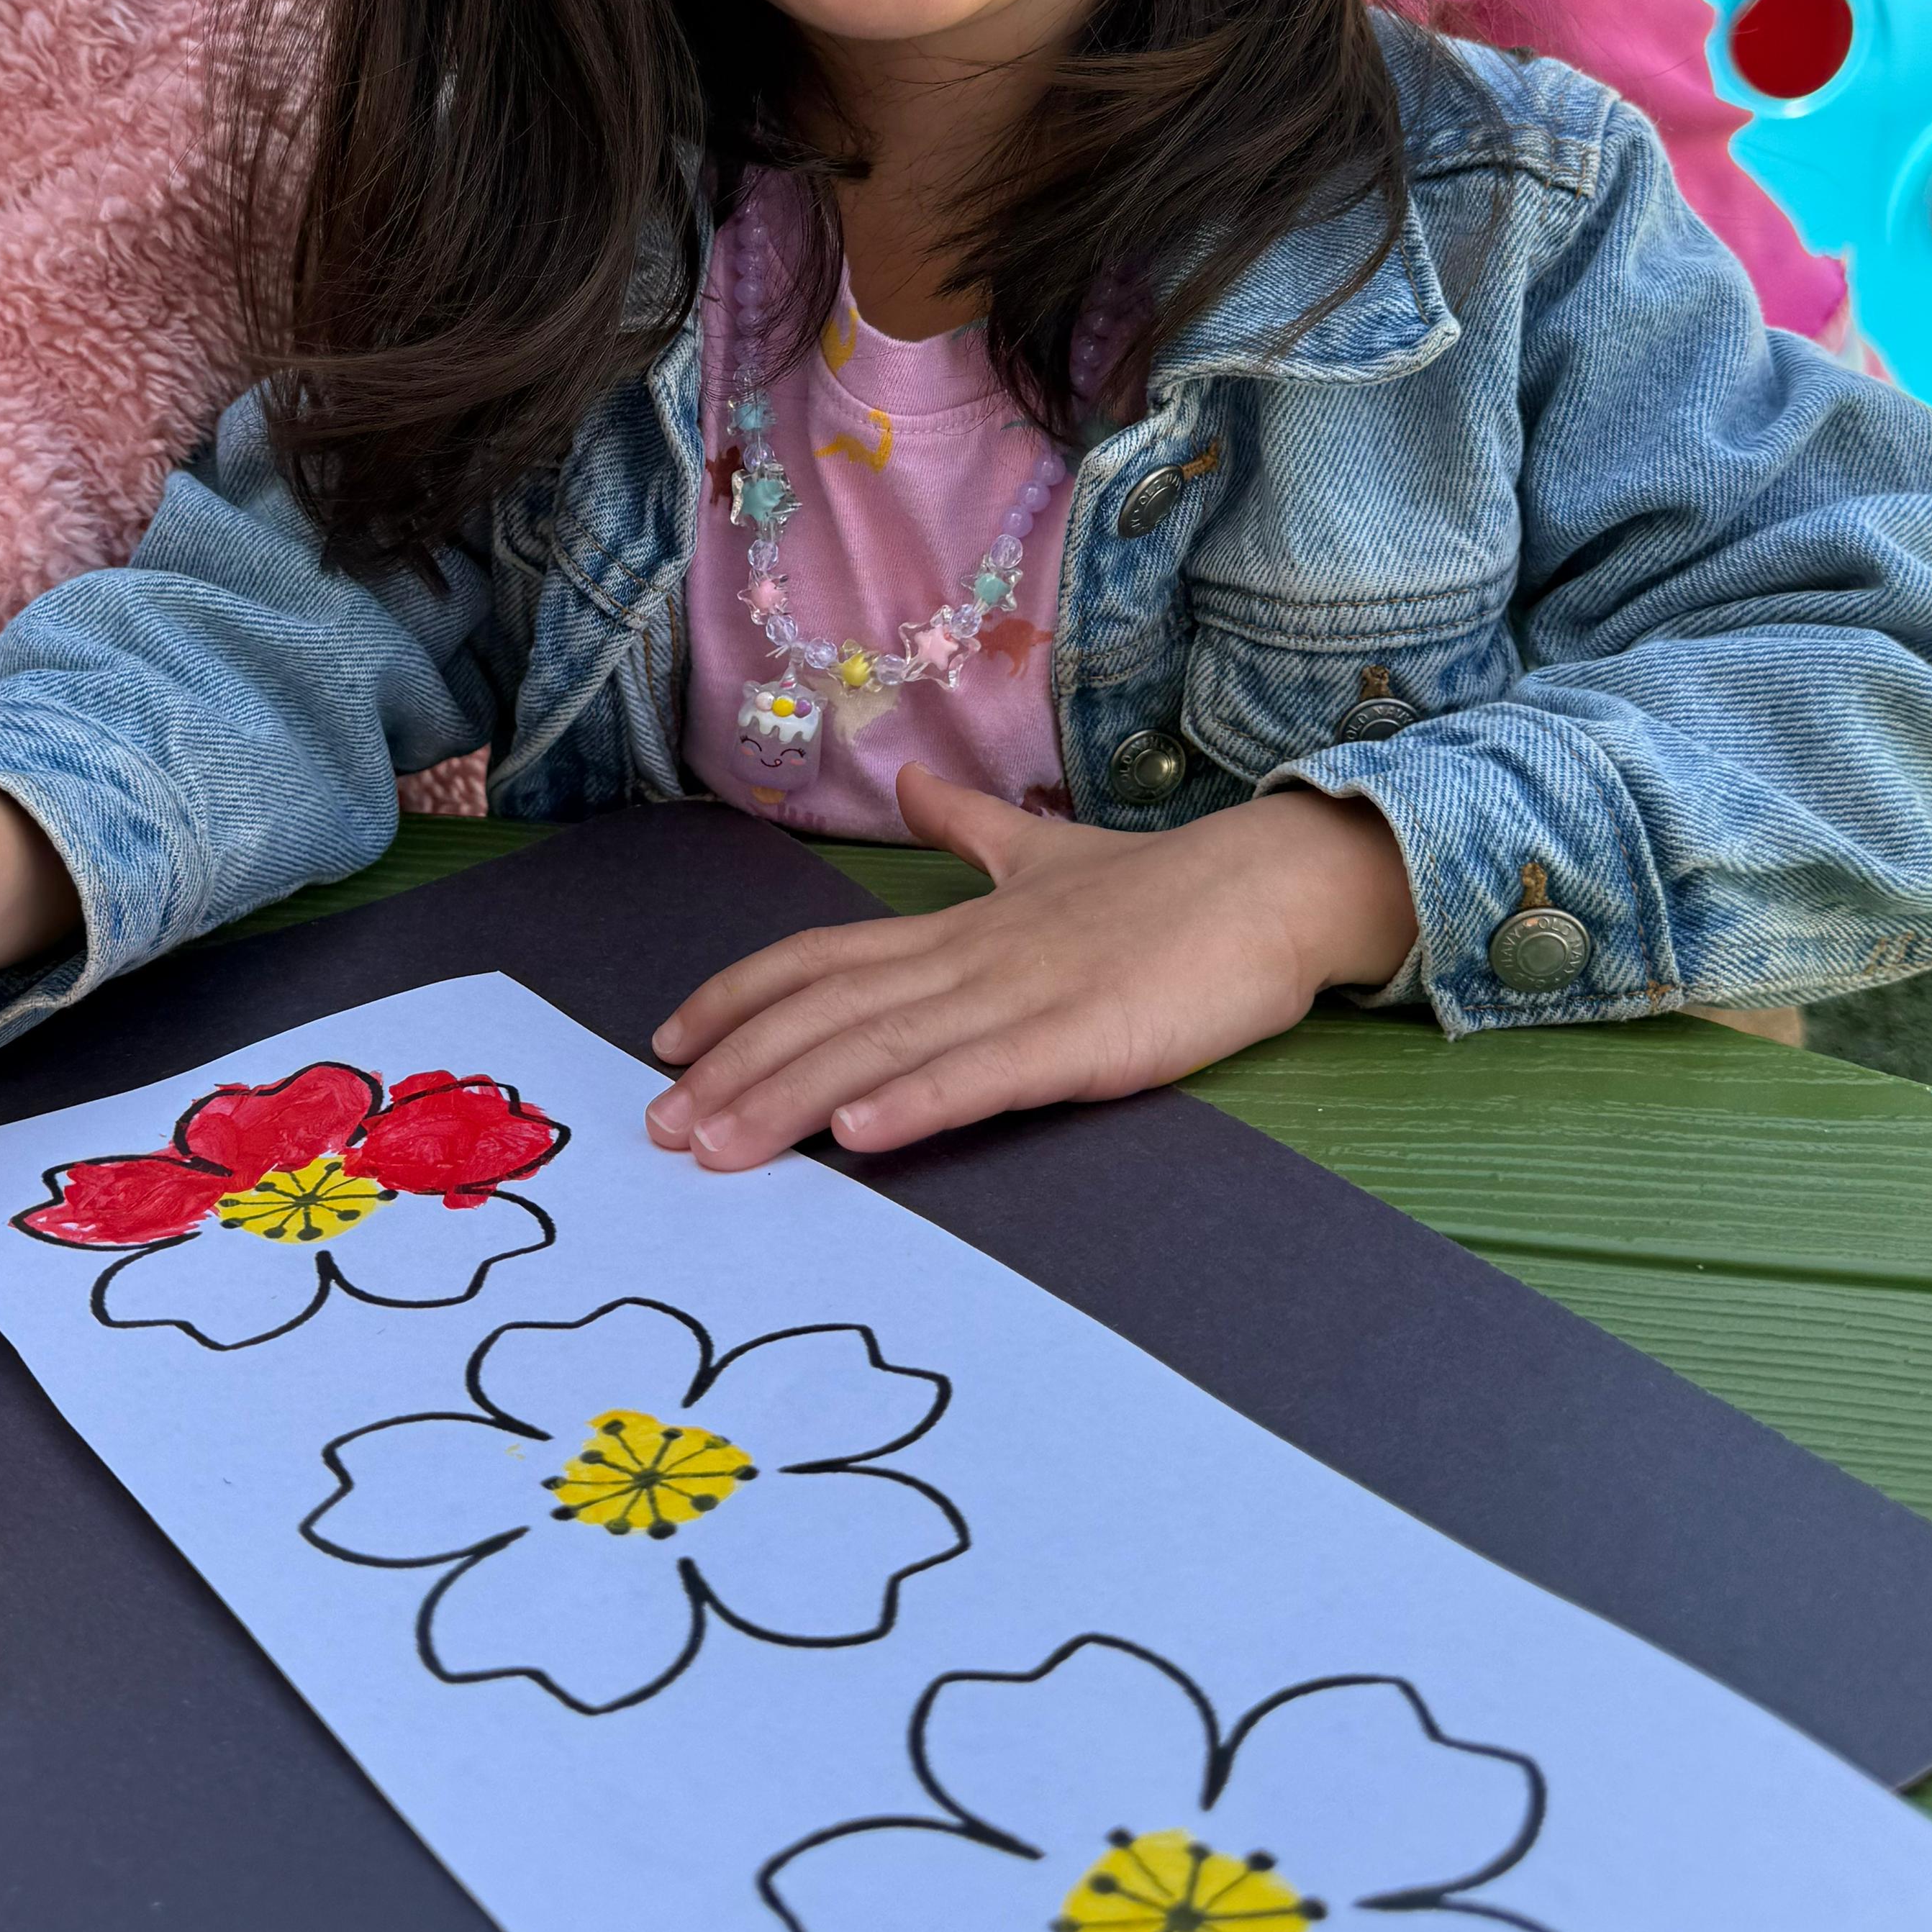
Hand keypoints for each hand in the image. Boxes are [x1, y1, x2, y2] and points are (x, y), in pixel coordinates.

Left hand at [645, 764, 1416, 1169]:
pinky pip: (984, 1075)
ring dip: (790, 1099)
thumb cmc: (1161, 887)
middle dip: (735, 1070)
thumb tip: (920, 783)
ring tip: (718, 1148)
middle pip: (825, 1012)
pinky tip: (860, 1132)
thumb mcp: (1047, 854)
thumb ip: (972, 830)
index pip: (819, 957)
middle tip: (660, 1128)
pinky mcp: (1083, 1039)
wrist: (1271, 885)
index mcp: (957, 926)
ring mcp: (1022, 998)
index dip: (737, 997)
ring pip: (881, 1048)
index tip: (667, 1041)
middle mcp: (969, 958)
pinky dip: (917, 1101)